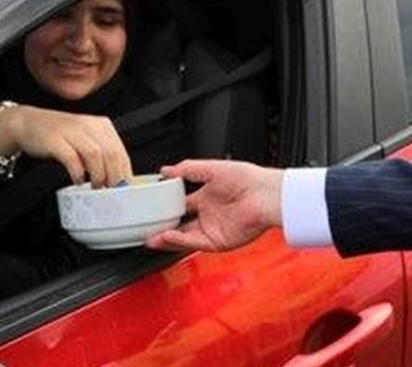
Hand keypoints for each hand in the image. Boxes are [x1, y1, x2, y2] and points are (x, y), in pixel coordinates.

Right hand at [5, 106, 132, 186]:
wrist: (28, 123)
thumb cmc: (60, 135)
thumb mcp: (85, 139)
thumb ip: (101, 154)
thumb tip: (116, 179)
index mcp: (101, 125)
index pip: (121, 151)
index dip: (124, 173)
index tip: (124, 189)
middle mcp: (89, 125)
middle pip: (111, 153)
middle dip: (114, 177)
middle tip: (111, 192)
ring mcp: (72, 131)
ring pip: (95, 155)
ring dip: (98, 175)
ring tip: (95, 188)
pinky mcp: (55, 139)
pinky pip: (72, 158)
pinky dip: (78, 172)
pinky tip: (78, 180)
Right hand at [145, 160, 282, 251]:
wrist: (266, 195)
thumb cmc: (248, 179)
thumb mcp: (211, 169)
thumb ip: (187, 170)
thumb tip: (166, 170)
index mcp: (207, 197)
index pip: (181, 205)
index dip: (166, 207)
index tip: (150, 208)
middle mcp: (209, 215)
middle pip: (179, 224)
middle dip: (162, 227)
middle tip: (145, 227)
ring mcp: (213, 229)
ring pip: (183, 237)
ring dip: (166, 238)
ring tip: (149, 237)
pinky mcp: (218, 241)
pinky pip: (193, 243)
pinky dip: (178, 241)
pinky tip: (166, 236)